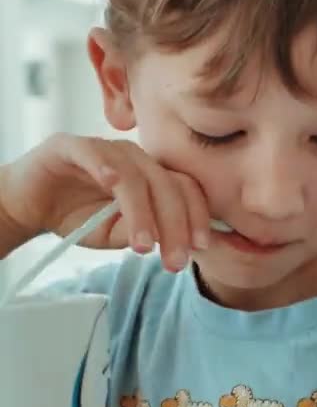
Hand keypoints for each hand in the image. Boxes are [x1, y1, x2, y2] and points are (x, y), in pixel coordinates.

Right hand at [0, 133, 209, 271]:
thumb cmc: (75, 216)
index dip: (196, 216)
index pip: (184, 188)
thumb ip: (140, 233)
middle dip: (175, 224)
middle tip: (174, 260)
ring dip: (142, 211)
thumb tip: (170, 240)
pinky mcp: (72, 146)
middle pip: (166, 183)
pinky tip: (111, 186)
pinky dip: (105, 167)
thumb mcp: (113, 234)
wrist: (27, 206)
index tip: (199, 247)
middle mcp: (133, 157)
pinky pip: (94, 153)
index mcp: (150, 174)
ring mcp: (104, 148)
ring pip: (135, 174)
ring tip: (143, 245)